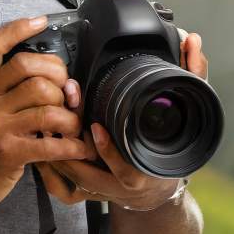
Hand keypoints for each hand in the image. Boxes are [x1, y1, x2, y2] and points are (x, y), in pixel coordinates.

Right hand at [0, 16, 94, 221]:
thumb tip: (52, 81)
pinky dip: (72, 146)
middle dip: (58, 77)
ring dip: (70, 116)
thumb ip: (4, 90)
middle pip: (29, 68)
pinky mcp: (8, 153)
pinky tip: (78, 148)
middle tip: (67, 92)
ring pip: (46, 104)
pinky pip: (51, 143)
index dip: (19, 27)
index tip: (41, 21)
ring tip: (73, 125)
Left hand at [35, 31, 208, 207]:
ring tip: (43, 125)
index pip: (124, 167)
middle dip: (71, 145)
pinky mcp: (87, 193)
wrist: (158, 186)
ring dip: (55, 153)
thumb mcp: (188, 108)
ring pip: (71, 181)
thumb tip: (192, 40)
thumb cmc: (170, 142)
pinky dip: (50, 169)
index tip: (94, 127)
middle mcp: (123, 184)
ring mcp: (103, 191)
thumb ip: (192, 73)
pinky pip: (63, 188)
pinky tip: (41, 144)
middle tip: (55, 117)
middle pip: (91, 172)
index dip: (108, 150)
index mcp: (145, 168)